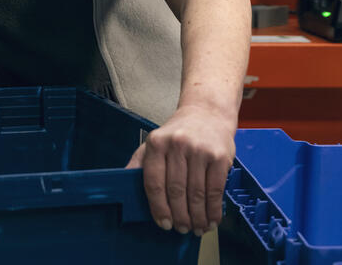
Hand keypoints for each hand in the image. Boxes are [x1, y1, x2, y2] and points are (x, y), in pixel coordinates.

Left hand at [126, 104, 234, 235]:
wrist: (207, 113)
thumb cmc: (178, 133)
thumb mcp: (155, 142)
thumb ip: (140, 163)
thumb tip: (122, 186)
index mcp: (156, 143)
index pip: (153, 181)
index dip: (158, 207)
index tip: (163, 223)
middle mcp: (177, 145)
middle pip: (176, 191)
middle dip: (179, 216)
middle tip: (181, 229)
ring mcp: (199, 150)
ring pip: (196, 194)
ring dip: (197, 217)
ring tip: (197, 228)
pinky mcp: (219, 157)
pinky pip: (216, 191)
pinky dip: (213, 210)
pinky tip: (211, 219)